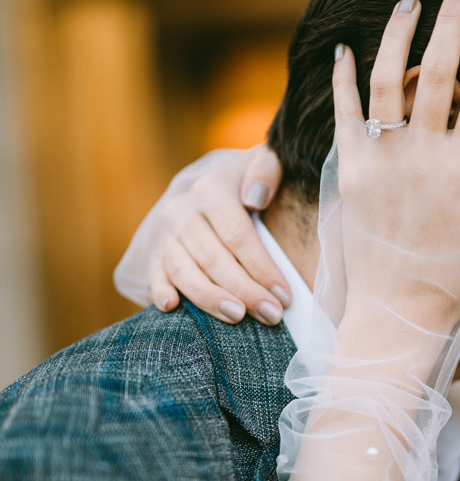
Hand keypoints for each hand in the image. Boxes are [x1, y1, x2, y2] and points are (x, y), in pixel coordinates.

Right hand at [143, 146, 287, 323]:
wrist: (210, 183)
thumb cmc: (249, 182)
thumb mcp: (264, 163)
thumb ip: (267, 170)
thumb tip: (255, 197)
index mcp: (212, 189)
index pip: (237, 234)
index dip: (261, 267)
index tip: (284, 295)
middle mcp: (183, 211)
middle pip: (214, 258)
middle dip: (244, 290)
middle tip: (271, 315)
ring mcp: (166, 234)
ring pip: (184, 270)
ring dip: (210, 298)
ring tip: (236, 316)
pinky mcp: (154, 254)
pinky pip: (155, 274)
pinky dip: (160, 290)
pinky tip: (171, 306)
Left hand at [332, 0, 459, 335]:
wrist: (396, 315)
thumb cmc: (459, 286)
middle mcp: (423, 156)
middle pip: (438, 69)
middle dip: (454, 18)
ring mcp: (383, 162)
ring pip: (387, 80)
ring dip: (399, 33)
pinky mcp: (352, 174)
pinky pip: (344, 115)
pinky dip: (344, 78)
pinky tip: (345, 48)